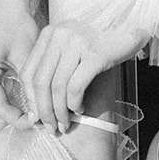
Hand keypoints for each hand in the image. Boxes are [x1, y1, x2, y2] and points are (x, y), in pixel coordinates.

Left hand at [18, 19, 142, 132]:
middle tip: (50, 128)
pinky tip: (81, 110)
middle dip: (43, 110)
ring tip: (65, 124)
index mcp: (49, 33)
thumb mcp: (69, 51)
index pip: (28, 72)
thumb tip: (34, 105)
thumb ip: (51, 68)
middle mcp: (60, 33)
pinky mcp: (96, 53)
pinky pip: (76, 86)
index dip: (29, 99)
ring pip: (57, 87)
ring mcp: (77, 41)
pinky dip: (75, 103)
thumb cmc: (97, 47)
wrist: (130, 32)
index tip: (35, 117)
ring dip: (60, 112)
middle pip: (40, 81)